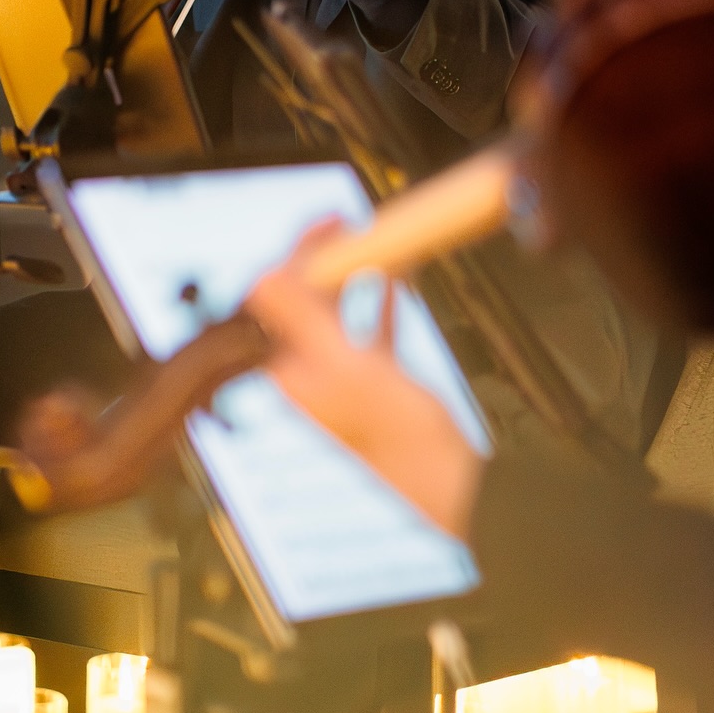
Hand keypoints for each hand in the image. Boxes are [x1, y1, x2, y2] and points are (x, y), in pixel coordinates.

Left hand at [246, 223, 484, 537]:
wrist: (453, 492)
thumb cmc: (405, 441)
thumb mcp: (353, 371)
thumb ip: (304, 324)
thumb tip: (260, 277)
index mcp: (293, 373)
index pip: (279, 297)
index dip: (299, 251)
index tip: (328, 220)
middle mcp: (309, 376)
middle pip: (304, 299)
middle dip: (324, 256)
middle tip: (348, 220)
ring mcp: (342, 382)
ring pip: (337, 311)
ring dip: (352, 272)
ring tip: (372, 239)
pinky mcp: (375, 389)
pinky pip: (370, 332)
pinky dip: (379, 301)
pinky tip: (397, 280)